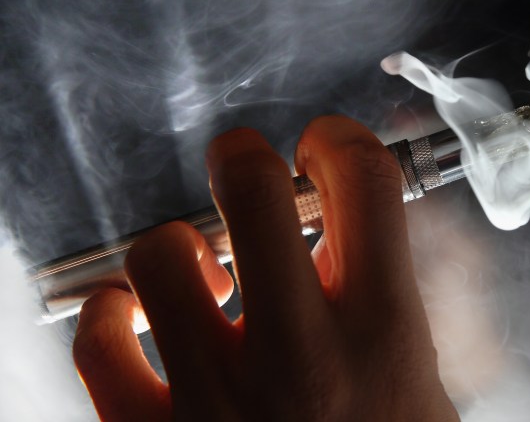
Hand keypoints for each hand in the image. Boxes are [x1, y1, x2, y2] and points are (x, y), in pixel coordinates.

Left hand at [72, 116, 458, 420]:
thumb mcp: (425, 386)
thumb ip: (393, 300)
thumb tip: (351, 229)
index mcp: (384, 331)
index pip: (361, 179)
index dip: (338, 140)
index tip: (323, 150)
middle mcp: (300, 353)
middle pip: (250, 185)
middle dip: (246, 157)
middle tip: (249, 170)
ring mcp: (217, 396)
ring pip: (159, 254)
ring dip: (177, 246)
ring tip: (201, 268)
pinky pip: (97, 343)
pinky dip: (110, 315)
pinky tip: (138, 320)